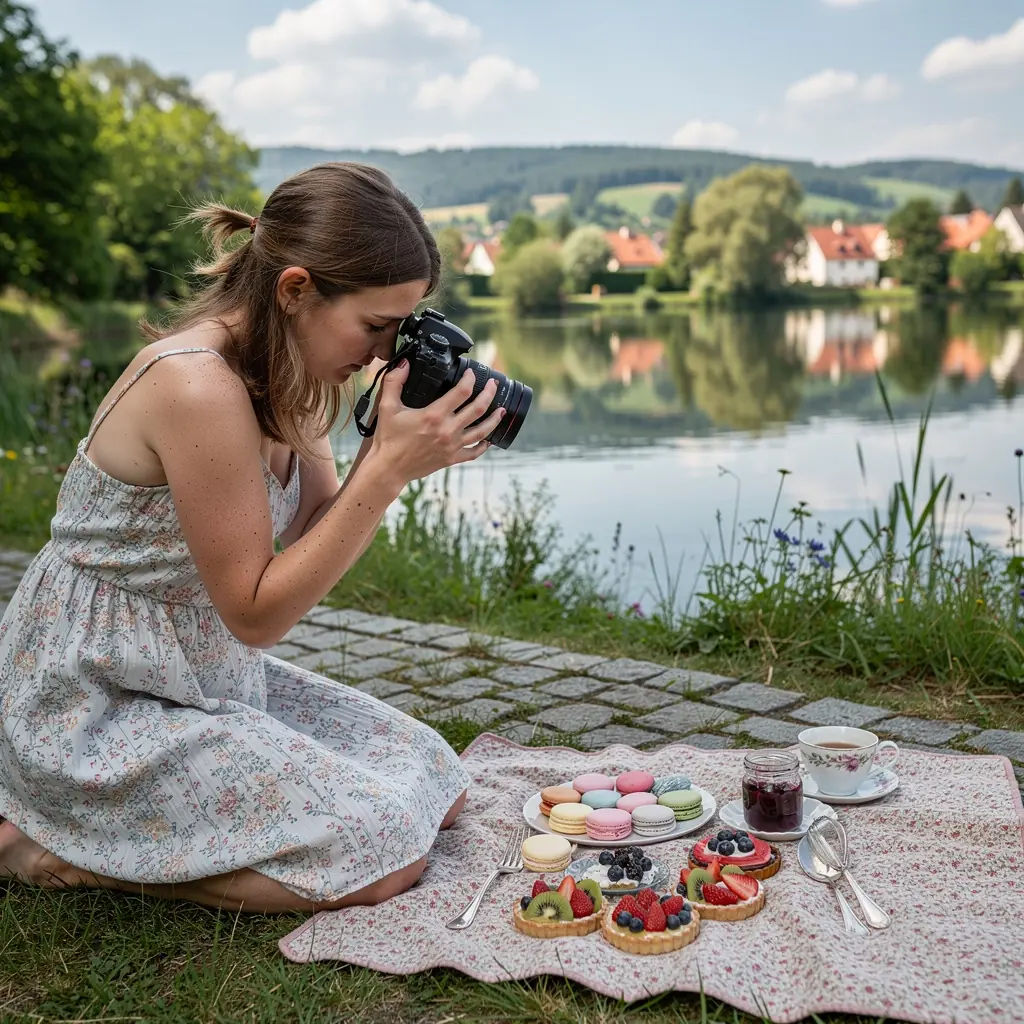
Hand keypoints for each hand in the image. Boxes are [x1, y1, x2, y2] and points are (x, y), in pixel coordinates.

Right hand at [366, 360, 504, 485]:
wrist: (389, 468)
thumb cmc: (388, 438)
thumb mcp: (387, 407)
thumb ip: (394, 382)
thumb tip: (404, 363)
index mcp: (434, 415)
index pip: (462, 392)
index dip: (470, 379)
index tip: (471, 373)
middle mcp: (447, 430)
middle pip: (478, 408)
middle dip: (489, 393)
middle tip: (493, 384)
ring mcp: (452, 446)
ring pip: (482, 431)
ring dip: (494, 419)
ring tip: (501, 410)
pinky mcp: (451, 459)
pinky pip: (474, 452)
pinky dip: (484, 446)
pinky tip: (489, 439)